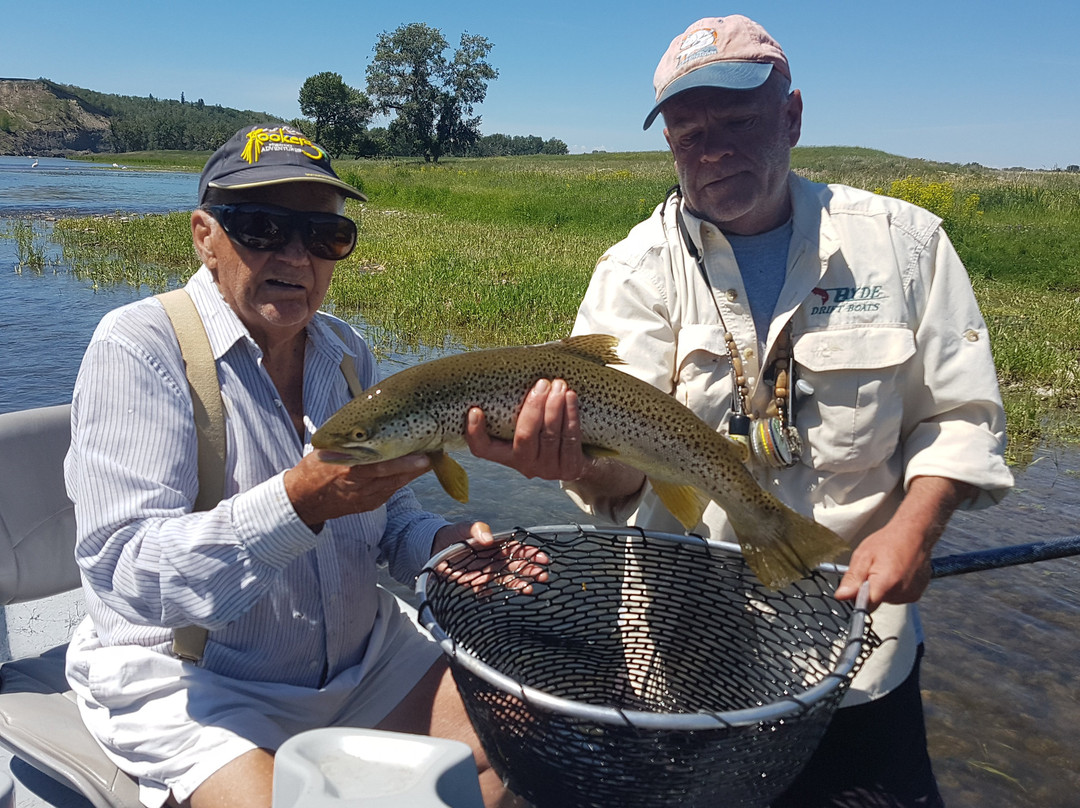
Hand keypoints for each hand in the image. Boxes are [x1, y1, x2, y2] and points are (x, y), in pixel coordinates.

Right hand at [284, 451, 431, 528]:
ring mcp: (364, 497)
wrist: (303, 500)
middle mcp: (356, 485)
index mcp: (345, 467)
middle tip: (431, 454)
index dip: (400, 460)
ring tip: (427, 457)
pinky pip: (390, 490)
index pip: (377, 465)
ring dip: (411, 472)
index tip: (418, 451)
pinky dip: (401, 479)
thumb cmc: (316, 468)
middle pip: (390, 476)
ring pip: (395, 484)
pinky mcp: (370, 504)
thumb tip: (371, 418)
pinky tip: (411, 470)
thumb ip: (348, 439)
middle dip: (412, 466)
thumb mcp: (326, 449)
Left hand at [433, 521, 549, 595]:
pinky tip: (495, 595)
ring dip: (520, 584)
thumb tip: (488, 538)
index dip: (532, 553)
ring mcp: (488, 572)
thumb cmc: (453, 535)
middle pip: (519, 566)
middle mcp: (496, 559)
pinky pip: (487, 591)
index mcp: (497, 545)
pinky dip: (491, 593)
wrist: (435, 548)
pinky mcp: (476, 583)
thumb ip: (476, 529)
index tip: (543, 559)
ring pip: (508, 580)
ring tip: (530, 590)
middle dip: (532, 571)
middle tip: (543, 576)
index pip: (519, 549)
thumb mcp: (463, 528)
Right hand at [465, 378, 586, 480]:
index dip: (475, 433)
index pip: (483, 449)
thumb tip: (507, 368)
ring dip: (555, 407)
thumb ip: (516, 406)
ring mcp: (548, 469)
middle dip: (534, 407)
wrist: (580, 458)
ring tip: (559, 385)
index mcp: (506, 454)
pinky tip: (571, 397)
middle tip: (542, 384)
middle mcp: (524, 465)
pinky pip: (570, 439)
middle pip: (524, 437)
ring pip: (550, 436)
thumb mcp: (528, 423)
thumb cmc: (546, 430)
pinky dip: (571, 415)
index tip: (474, 410)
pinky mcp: (570, 468)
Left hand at [833, 521, 931, 610]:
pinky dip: (894, 588)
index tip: (856, 588)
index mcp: (886, 583)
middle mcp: (901, 593)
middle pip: (876, 602)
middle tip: (873, 569)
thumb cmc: (889, 541)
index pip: (866, 606)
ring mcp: (911, 594)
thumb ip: (852, 578)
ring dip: (883, 588)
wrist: (915, 533)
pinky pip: (898, 596)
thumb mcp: (863, 556)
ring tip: (886, 568)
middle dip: (870, 589)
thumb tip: (841, 596)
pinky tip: (896, 572)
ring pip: (887, 599)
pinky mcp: (917, 594)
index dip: (858, 598)